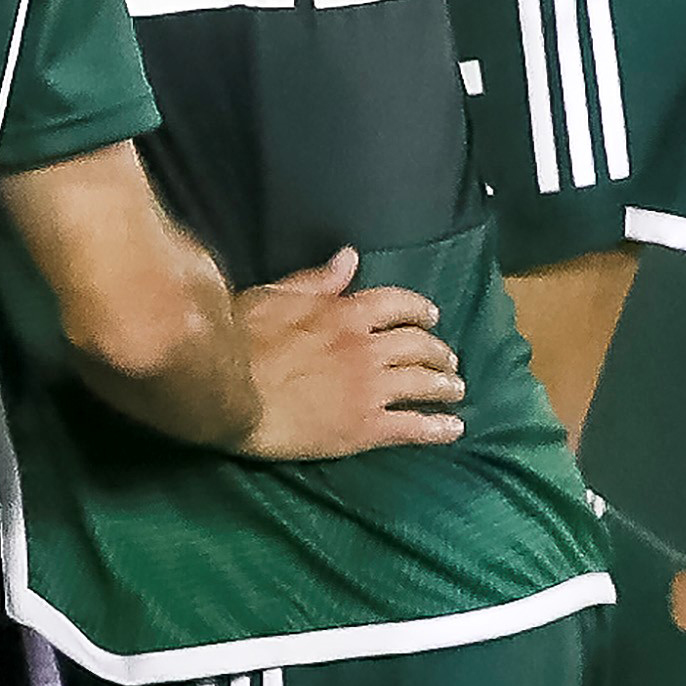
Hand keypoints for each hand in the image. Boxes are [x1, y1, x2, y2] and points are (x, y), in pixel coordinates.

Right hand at [233, 248, 466, 459]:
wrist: (229, 390)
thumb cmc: (239, 339)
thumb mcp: (274, 296)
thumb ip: (316, 280)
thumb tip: (350, 258)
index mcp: (344, 312)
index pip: (397, 304)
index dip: (419, 310)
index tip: (432, 316)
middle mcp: (366, 346)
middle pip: (418, 344)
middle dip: (438, 351)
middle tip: (449, 360)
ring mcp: (369, 387)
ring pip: (423, 383)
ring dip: (445, 385)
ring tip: (455, 390)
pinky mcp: (366, 427)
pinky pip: (414, 426)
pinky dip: (438, 427)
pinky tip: (453, 428)